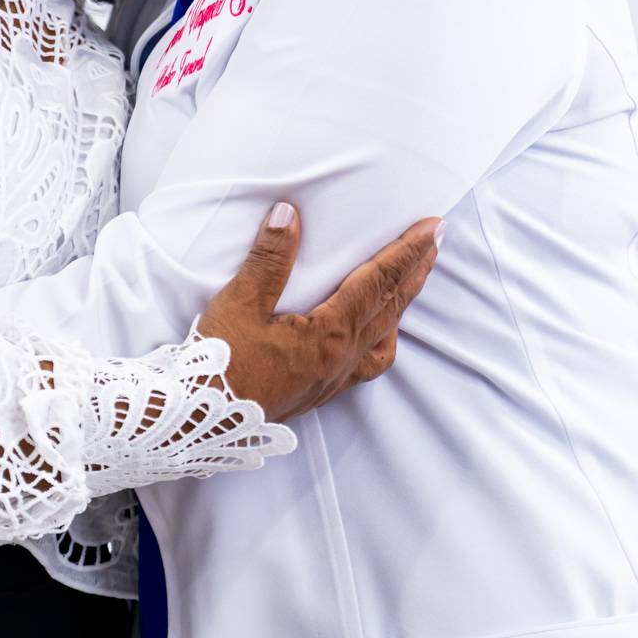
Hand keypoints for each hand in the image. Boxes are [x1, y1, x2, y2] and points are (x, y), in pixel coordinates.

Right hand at [199, 204, 440, 422]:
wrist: (200, 421)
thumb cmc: (219, 365)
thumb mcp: (240, 303)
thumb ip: (269, 258)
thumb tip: (289, 216)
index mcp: (330, 334)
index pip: (378, 282)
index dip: (406, 252)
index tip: (431, 227)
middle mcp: (341, 358)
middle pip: (391, 307)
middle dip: (416, 271)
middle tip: (437, 240)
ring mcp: (333, 378)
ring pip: (384, 336)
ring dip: (402, 304)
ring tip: (412, 281)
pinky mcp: (319, 391)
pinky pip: (368, 362)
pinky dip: (382, 338)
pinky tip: (375, 332)